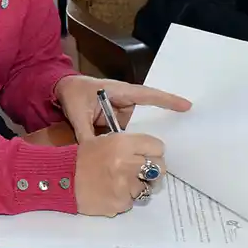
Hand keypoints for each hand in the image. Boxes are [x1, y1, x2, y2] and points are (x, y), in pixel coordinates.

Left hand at [54, 74, 190, 142]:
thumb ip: (85, 133)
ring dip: (142, 139)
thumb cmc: (72, 93)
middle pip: (146, 116)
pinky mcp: (114, 122)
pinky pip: (125, 133)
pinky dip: (129, 143)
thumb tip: (92, 153)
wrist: (61, 90)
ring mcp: (120, 113)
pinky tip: (135, 156)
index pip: (148, 96)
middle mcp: (125, 102)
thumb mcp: (77, 112)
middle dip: (159, 127)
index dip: (167, 101)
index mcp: (120, 93)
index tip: (186, 106)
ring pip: (136, 128)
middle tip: (176, 142)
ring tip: (157, 154)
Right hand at [74, 132, 165, 216]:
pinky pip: (132, 202)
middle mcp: (128, 163)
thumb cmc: (82, 158)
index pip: (158, 147)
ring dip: (137, 187)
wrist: (60, 179)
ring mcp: (125, 185)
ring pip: (147, 188)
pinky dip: (124, 199)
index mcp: (124, 143)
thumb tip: (151, 154)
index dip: (153, 152)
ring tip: (120, 184)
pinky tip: (111, 194)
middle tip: (141, 173)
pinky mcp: (120, 203)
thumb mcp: (105, 141)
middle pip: (160, 168)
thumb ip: (129, 145)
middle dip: (152, 170)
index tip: (146, 156)